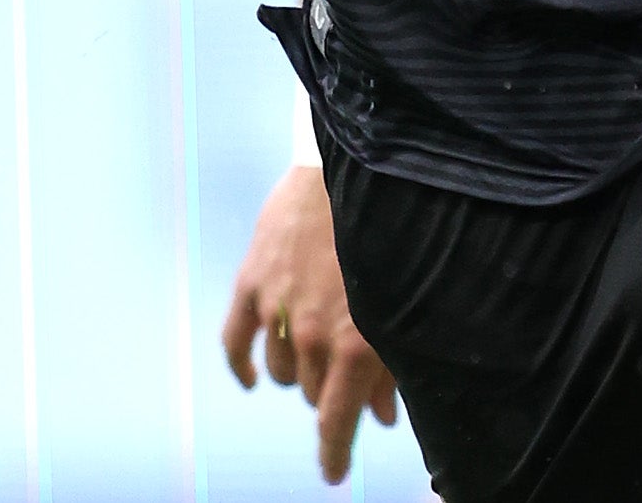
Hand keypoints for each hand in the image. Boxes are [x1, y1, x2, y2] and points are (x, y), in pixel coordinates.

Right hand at [220, 166, 399, 483]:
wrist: (356, 168)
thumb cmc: (397, 237)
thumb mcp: (406, 308)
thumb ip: (393, 368)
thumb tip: (386, 417)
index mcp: (358, 345)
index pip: (336, 422)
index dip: (333, 454)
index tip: (332, 474)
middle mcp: (314, 334)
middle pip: (311, 393)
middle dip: (328, 393)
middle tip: (344, 379)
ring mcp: (279, 309)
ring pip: (279, 371)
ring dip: (296, 373)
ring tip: (314, 355)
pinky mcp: (254, 283)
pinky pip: (235, 340)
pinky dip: (243, 364)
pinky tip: (252, 377)